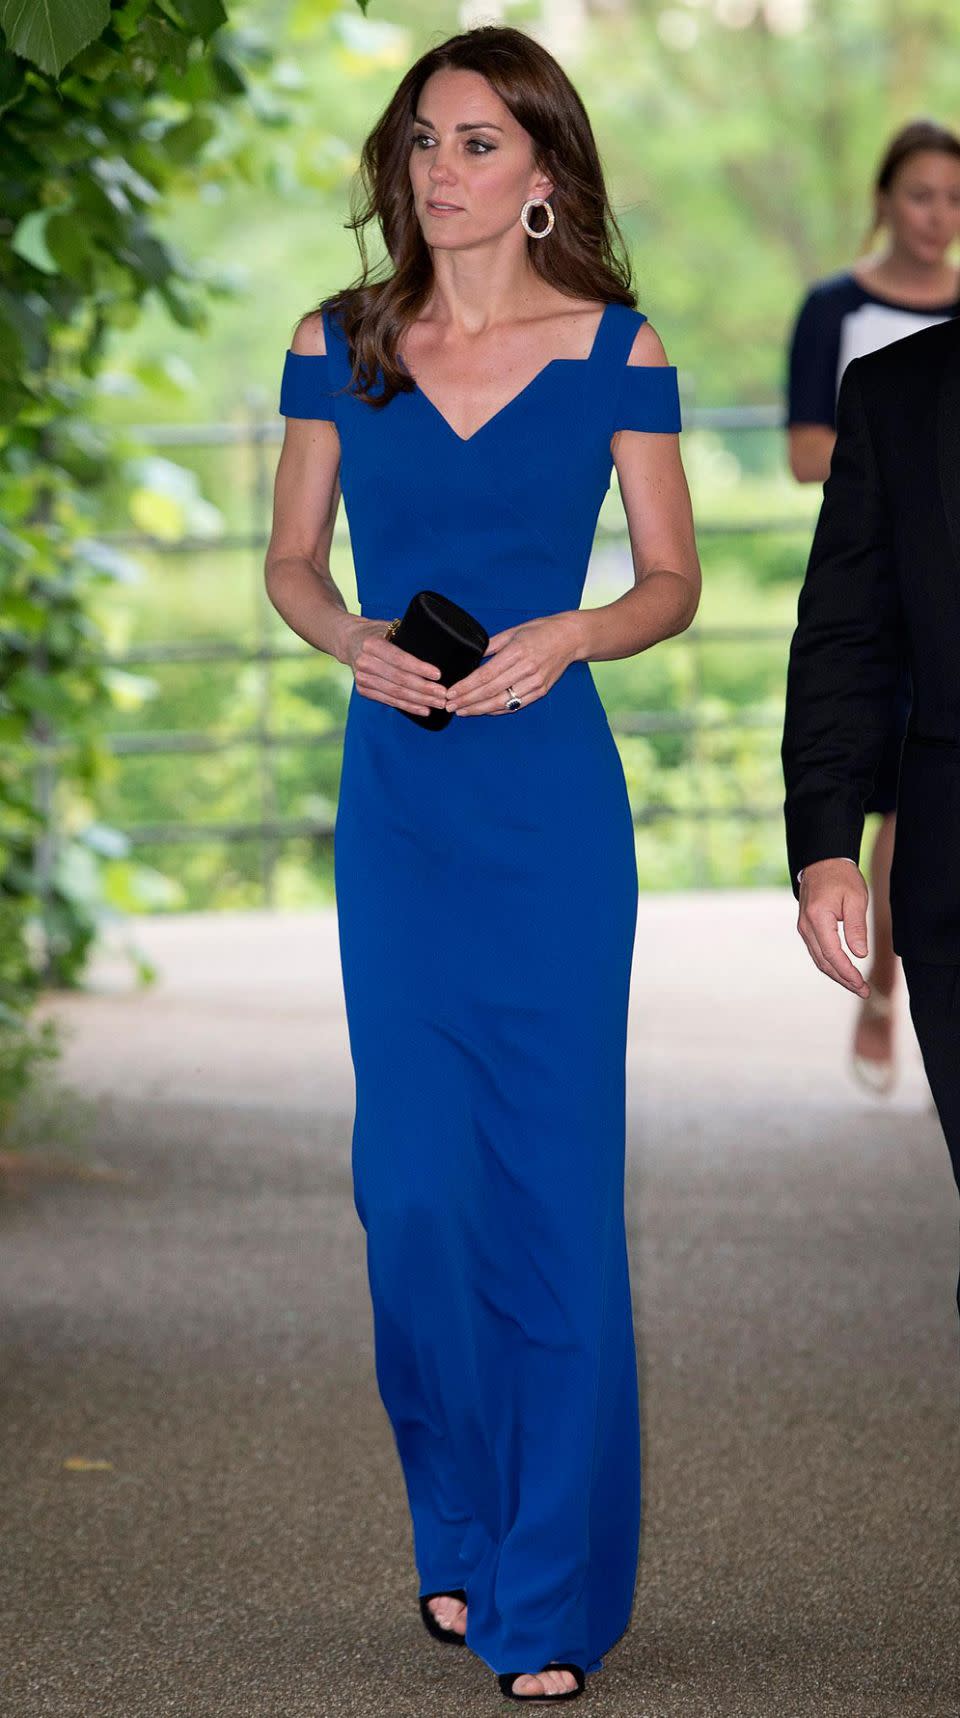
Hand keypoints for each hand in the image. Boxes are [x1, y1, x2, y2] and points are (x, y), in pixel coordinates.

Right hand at [344, 617, 446, 717]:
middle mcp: (364, 662)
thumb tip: (437, 645)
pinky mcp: (362, 690)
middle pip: (399, 680)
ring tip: (438, 704)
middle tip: (443, 694)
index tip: (438, 675)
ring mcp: (362, 678)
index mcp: (372, 644)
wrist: (349, 641)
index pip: (399, 659)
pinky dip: (407, 706)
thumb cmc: (376, 632)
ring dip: (419, 701)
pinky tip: (423, 709)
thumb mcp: (388, 627)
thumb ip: (406, 636)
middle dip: (424, 689)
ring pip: (395, 693)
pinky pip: (389, 701)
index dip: (419, 668)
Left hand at [445, 612, 582, 715]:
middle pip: (490, 691)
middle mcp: (526, 669)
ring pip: (502, 701)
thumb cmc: (541, 631)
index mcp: (517, 652)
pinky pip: (516, 705)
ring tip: (462, 711)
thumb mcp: (513, 631)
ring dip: (480, 709)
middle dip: (468, 700)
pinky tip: (483, 711)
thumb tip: (471, 658)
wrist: (571, 638)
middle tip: (450, 706)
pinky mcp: (541, 691)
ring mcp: (535, 682)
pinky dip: (498, 710)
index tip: (451, 693)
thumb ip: (490, 646)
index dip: (466, 687)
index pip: (485, 675)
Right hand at [797, 859, 870, 996]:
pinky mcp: (806, 928)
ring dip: (837, 974)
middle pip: (824, 962)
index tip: (862, 984)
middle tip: (863, 990)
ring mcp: (804, 928)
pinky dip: (830, 964)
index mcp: (818, 918)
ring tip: (856, 985)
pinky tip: (844, 970)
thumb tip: (859, 954)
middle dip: (843, 979)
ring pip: (819, 959)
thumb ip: (856, 927)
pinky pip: (817, 952)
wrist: (821, 862)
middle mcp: (806, 926)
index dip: (847, 972)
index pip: (832, 954)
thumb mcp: (856, 899)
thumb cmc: (841, 877)